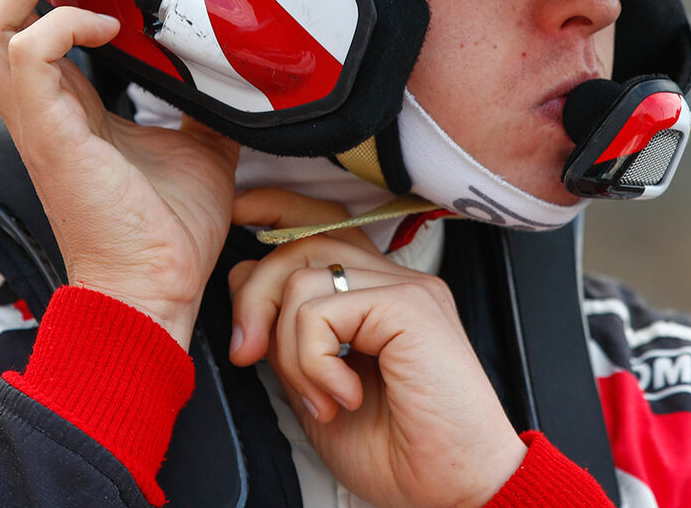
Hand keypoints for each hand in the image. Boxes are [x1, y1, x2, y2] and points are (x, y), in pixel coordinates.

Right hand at [0, 0, 238, 345]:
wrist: (157, 290)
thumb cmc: (166, 227)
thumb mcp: (198, 134)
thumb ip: (198, 85)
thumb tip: (237, 48)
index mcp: (57, 94)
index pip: (12, 8)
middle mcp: (33, 98)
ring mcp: (34, 115)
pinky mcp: (48, 133)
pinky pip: (24, 55)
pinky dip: (57, 24)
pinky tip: (101, 27)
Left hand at [228, 189, 526, 507]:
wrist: (452, 493)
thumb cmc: (397, 452)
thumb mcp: (316, 387)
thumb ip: (287, 336)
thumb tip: (243, 284)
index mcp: (375, 294)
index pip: (320, 226)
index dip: (274, 211)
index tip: (237, 217)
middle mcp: (394, 281)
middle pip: (302, 240)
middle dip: (255, 294)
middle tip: (247, 354)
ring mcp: (406, 289)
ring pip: (302, 275)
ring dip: (289, 349)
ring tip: (319, 398)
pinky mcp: (410, 306)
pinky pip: (322, 311)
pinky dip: (312, 361)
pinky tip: (341, 396)